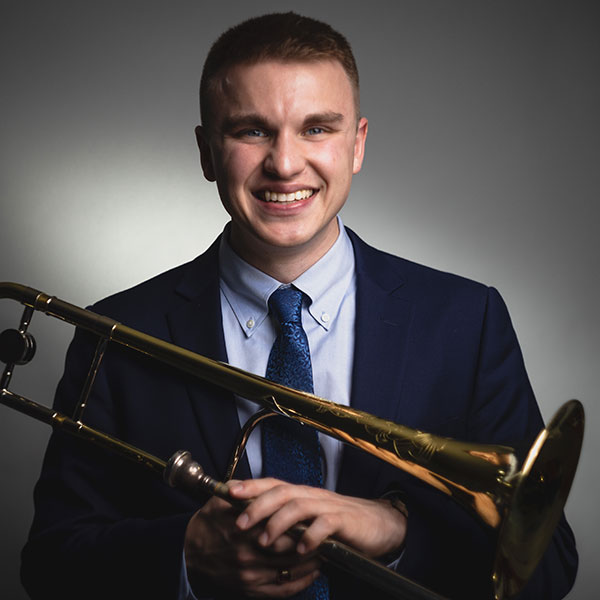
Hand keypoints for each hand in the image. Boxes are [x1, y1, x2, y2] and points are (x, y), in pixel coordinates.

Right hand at [184, 482, 321, 597]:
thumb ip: (244, 491)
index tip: (315, 517)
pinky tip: (312, 572)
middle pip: (291, 550)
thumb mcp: (221, 500)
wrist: (189, 553)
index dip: (303, 523)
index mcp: (244, 529)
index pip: (283, 527)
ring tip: (325, 551)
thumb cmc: (209, 524)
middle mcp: (248, 554)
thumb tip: (263, 484)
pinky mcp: (250, 590)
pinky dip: (301, 582)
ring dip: (311, 562)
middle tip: (326, 534)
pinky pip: (282, 590)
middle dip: (311, 543)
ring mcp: (250, 575)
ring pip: (290, 570)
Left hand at [230, 478, 406, 558]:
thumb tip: (255, 528)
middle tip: (239, 523)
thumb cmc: (340, 523)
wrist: (379, 524)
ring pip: (299, 506)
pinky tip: (301, 549)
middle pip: (281, 492)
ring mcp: (328, 507)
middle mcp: (312, 496)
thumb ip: (288, 521)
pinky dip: (311, 537)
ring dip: (279, 523)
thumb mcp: (310, 519)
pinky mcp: (344, 521)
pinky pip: (325, 525)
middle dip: (257, 505)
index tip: (226, 490)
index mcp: (302, 494)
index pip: (272, 483)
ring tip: (264, 541)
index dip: (250, 486)